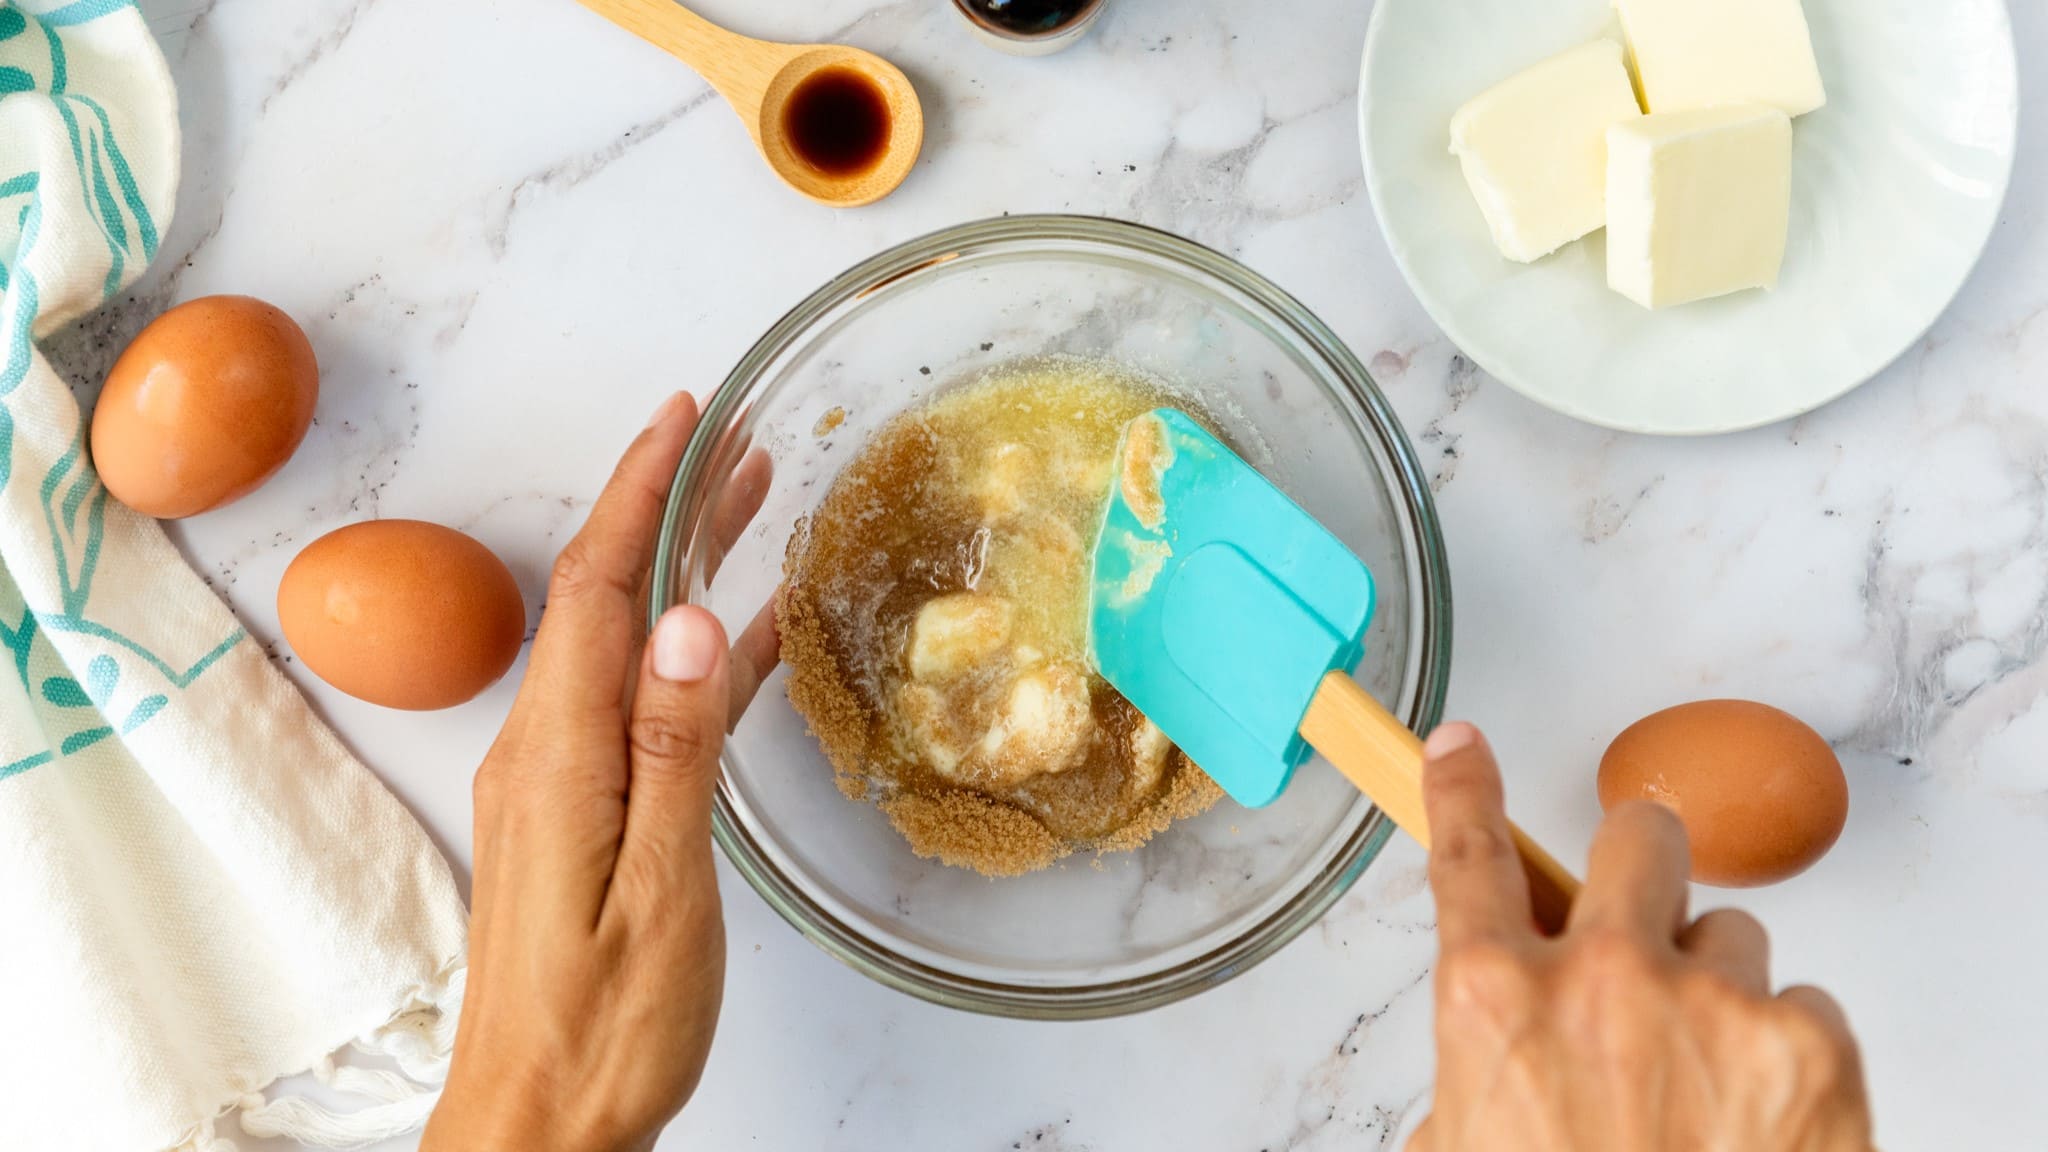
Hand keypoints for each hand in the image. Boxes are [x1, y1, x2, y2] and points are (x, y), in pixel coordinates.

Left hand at [424, 392, 776, 1151]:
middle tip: (737, 447)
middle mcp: (543, 755)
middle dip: (667, 510)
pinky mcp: (574, 820)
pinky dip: (687, 660)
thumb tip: (681, 619)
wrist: (535, 1129)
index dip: (640, 491)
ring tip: (747, 515)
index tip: (685, 417)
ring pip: (621, 646)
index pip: (598, 588)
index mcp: (560, 758)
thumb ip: (669, 750)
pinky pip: (634, 708)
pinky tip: (738, 647)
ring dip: (679, 574)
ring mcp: (555, 787)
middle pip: (605, 600)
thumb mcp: (659, 890)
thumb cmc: (601, 1031)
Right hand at [1411, 723, 1874, 1151]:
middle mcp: (1600, 978)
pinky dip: (1787, 1052)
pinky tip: (1761, 1120)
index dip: (1463, 784)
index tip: (1464, 747)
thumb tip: (1502, 1040)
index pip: (1469, 851)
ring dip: (1717, 986)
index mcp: (1494, 1001)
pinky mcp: (1811, 1042)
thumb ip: (1478, 1066)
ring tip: (1706, 1083)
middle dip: (1639, 869)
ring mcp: (1713, 1003)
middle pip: (1634, 838)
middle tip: (1641, 924)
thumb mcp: (1465, 1144)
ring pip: (1731, 932)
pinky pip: (1806, 1003)